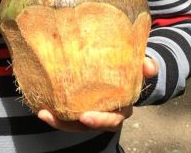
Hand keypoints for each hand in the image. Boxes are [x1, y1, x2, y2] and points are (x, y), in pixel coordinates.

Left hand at [37, 56, 158, 132]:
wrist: (126, 69)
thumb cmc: (133, 69)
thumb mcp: (141, 66)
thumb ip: (146, 66)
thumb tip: (149, 66)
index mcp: (122, 107)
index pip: (112, 119)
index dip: (100, 120)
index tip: (85, 116)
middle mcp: (106, 113)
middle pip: (89, 125)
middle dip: (72, 125)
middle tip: (54, 116)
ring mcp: (92, 111)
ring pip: (75, 123)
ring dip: (59, 120)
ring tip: (43, 113)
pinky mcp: (80, 106)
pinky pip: (67, 113)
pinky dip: (55, 112)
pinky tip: (42, 107)